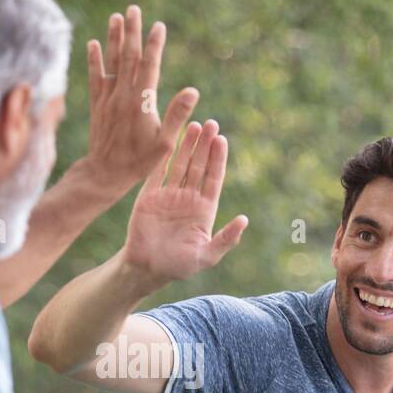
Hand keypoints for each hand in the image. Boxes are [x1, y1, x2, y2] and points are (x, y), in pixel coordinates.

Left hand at [84, 6, 198, 196]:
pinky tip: (93, 44)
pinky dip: (94, 60)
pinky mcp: (97, 105)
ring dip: (113, 39)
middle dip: (132, 32)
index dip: (154, 45)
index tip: (158, 26)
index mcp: (141, 102)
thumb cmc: (139, 162)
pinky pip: (95, 78)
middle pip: (128, 57)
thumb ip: (177, 116)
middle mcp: (122, 95)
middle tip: (134, 9)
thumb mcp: (164, 144)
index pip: (149, 66)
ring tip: (115, 17)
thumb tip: (193, 91)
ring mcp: (107, 99)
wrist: (105, 174)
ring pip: (111, 63)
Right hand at [121, 118, 247, 283]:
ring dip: (188, 146)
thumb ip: (226, 239)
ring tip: (194, 125)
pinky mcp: (149, 196)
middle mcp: (188, 198)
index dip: (218, 159)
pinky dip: (163, 156)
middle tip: (211, 123)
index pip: (213, 178)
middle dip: (205, 145)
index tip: (221, 140)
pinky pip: (157, 172)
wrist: (147, 269)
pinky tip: (169, 139)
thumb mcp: (207, 255)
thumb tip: (244, 220)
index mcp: (204, 209)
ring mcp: (168, 195)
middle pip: (199, 166)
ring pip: (180, 164)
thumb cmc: (179, 266)